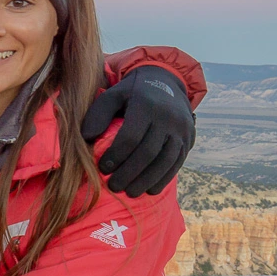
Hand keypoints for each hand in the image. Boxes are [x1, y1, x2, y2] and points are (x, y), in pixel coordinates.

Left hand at [81, 66, 193, 196]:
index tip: (102, 168)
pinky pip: (178, 162)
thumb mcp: (112, 95)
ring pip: (165, 160)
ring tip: (130, 193)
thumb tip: (87, 138)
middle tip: (114, 186)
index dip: (116, 155)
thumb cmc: (131, 93)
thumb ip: (98, 114)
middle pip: (148, 152)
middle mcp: (168, 118)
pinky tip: (150, 189)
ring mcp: (181, 130)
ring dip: (147, 180)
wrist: (166, 82)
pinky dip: (164, 178)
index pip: (131, 137)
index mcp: (146, 106)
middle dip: (129, 173)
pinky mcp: (189, 139)